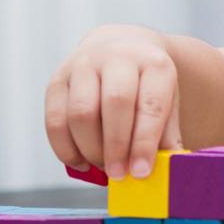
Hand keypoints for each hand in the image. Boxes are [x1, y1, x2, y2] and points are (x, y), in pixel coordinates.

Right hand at [44, 24, 183, 180]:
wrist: (122, 49)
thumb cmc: (147, 85)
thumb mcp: (168, 101)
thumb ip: (167, 134)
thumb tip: (166, 169)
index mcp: (153, 63)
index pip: (150, 104)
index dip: (144, 142)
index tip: (140, 172)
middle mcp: (118, 57)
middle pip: (115, 103)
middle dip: (115, 146)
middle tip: (119, 174)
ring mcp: (84, 65)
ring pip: (81, 112)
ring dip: (90, 149)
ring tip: (103, 166)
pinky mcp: (58, 79)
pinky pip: (55, 119)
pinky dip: (65, 148)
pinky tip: (81, 162)